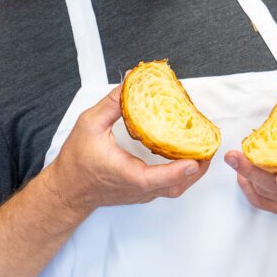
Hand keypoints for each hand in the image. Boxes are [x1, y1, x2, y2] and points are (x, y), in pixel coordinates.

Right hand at [46, 85, 209, 216]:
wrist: (67, 191)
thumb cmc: (76, 162)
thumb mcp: (89, 125)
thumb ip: (112, 103)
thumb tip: (130, 83)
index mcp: (128, 175)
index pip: (160, 178)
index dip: (181, 168)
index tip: (196, 157)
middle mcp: (139, 189)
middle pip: (177, 186)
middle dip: (198, 167)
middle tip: (209, 145)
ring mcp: (142, 193)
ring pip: (176, 188)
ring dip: (192, 171)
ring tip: (202, 147)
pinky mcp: (143, 192)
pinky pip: (169, 186)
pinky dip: (181, 173)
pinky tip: (184, 154)